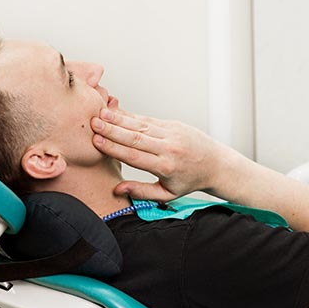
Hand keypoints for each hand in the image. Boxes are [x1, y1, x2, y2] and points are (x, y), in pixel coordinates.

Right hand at [90, 108, 236, 200]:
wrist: (216, 165)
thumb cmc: (190, 181)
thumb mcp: (167, 194)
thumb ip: (142, 191)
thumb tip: (117, 190)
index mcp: (166, 167)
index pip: (135, 156)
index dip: (114, 148)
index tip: (96, 141)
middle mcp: (169, 148)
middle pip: (135, 137)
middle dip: (112, 130)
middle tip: (93, 123)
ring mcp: (173, 134)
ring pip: (141, 125)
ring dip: (119, 119)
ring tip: (101, 114)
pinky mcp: (175, 125)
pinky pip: (150, 120)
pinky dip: (132, 116)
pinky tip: (117, 113)